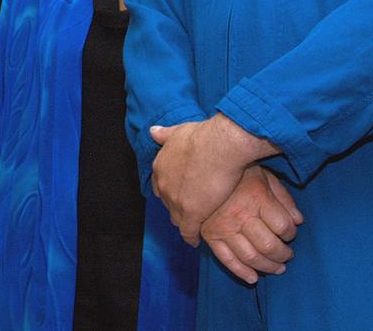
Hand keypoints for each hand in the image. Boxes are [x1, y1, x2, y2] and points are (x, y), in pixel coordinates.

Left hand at [150, 115, 274, 245]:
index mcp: (160, 167)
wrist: (219, 146)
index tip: (178, 194)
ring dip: (183, 223)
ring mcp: (176, 201)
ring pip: (177, 218)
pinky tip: (195, 241)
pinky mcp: (192, 214)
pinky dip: (191, 237)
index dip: (170, 190)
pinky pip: (188, 231)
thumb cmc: (203, 136)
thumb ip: (165, 134)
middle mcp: (163, 185)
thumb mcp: (178, 131)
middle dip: (175, 207)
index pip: (160, 185)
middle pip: (168, 203)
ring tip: (191, 227)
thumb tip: (152, 131)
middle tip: (186, 212)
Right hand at [202, 165, 303, 283]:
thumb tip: (298, 221)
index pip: (283, 226)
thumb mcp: (265, 176)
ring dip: (268, 267)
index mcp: (257, 197)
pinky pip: (226, 259)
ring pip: (251, 256)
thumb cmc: (238, 172)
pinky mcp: (210, 235)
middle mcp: (241, 215)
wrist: (203, 167)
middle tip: (288, 255)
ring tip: (278, 268)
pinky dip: (241, 272)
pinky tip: (253, 278)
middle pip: (269, 245)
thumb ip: (283, 198)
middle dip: (283, 254)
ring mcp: (224, 227)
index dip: (291, 233)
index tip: (290, 233)